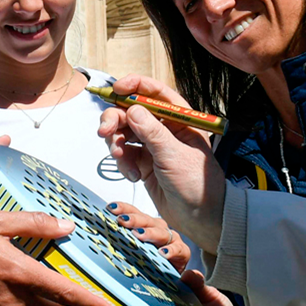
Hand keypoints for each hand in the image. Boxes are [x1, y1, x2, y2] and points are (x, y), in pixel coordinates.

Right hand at [0, 211, 115, 305]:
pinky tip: (26, 287)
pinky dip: (29, 302)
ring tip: (66, 295)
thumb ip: (34, 223)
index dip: (92, 303)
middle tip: (95, 304)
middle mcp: (13, 297)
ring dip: (55, 305)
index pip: (66, 293)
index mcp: (20, 274)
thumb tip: (64, 226)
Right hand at [98, 75, 228, 253]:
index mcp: (180, 119)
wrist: (201, 219)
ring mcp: (152, 145)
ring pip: (123, 132)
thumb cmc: (198, 185)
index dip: (135, 86)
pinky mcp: (143, 162)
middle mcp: (165, 128)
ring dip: (116, 143)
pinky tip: (131, 175)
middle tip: (104, 131)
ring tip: (121, 159)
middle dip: (115, 119)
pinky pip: (123, 153)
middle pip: (132, 111)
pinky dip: (122, 162)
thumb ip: (152, 133)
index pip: (155, 93)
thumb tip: (133, 110)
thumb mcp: (175, 156)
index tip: (117, 89)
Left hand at [107, 201, 191, 272]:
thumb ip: (121, 242)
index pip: (134, 212)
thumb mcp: (133, 251)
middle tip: (122, 221)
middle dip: (134, 219)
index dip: (123, 209)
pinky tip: (163, 253)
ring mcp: (171, 239)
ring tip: (138, 235)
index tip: (111, 208)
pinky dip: (171, 250)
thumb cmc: (149, 262)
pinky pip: (179, 249)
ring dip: (150, 233)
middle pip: (146, 220)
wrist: (170, 278)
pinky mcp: (182, 252)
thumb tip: (100, 234)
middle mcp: (158, 228)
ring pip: (161, 232)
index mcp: (146, 225)